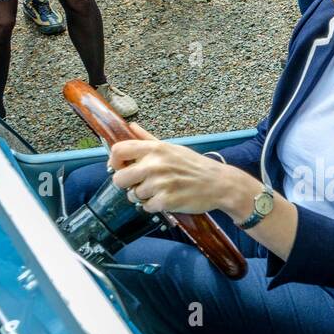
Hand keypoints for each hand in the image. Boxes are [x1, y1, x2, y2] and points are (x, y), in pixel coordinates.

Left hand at [108, 124, 235, 215]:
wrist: (218, 183)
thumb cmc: (194, 165)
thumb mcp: (172, 148)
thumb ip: (148, 139)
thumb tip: (131, 126)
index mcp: (155, 149)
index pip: (119, 150)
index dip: (114, 161)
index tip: (120, 167)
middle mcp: (155, 164)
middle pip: (120, 179)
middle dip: (126, 185)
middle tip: (138, 185)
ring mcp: (160, 183)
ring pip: (133, 195)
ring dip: (143, 197)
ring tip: (159, 192)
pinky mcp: (166, 201)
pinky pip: (147, 207)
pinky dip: (154, 206)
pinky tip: (166, 200)